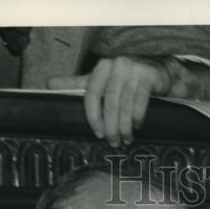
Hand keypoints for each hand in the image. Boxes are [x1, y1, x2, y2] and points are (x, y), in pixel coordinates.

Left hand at [48, 55, 209, 147]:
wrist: (160, 71)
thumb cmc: (127, 79)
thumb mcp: (100, 79)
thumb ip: (76, 83)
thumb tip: (48, 84)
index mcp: (101, 67)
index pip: (91, 94)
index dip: (93, 116)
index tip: (97, 134)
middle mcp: (116, 65)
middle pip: (109, 103)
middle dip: (111, 126)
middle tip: (113, 143)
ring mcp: (133, 70)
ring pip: (124, 104)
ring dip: (125, 126)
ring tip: (126, 140)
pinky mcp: (149, 76)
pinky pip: (140, 101)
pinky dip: (138, 117)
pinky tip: (137, 126)